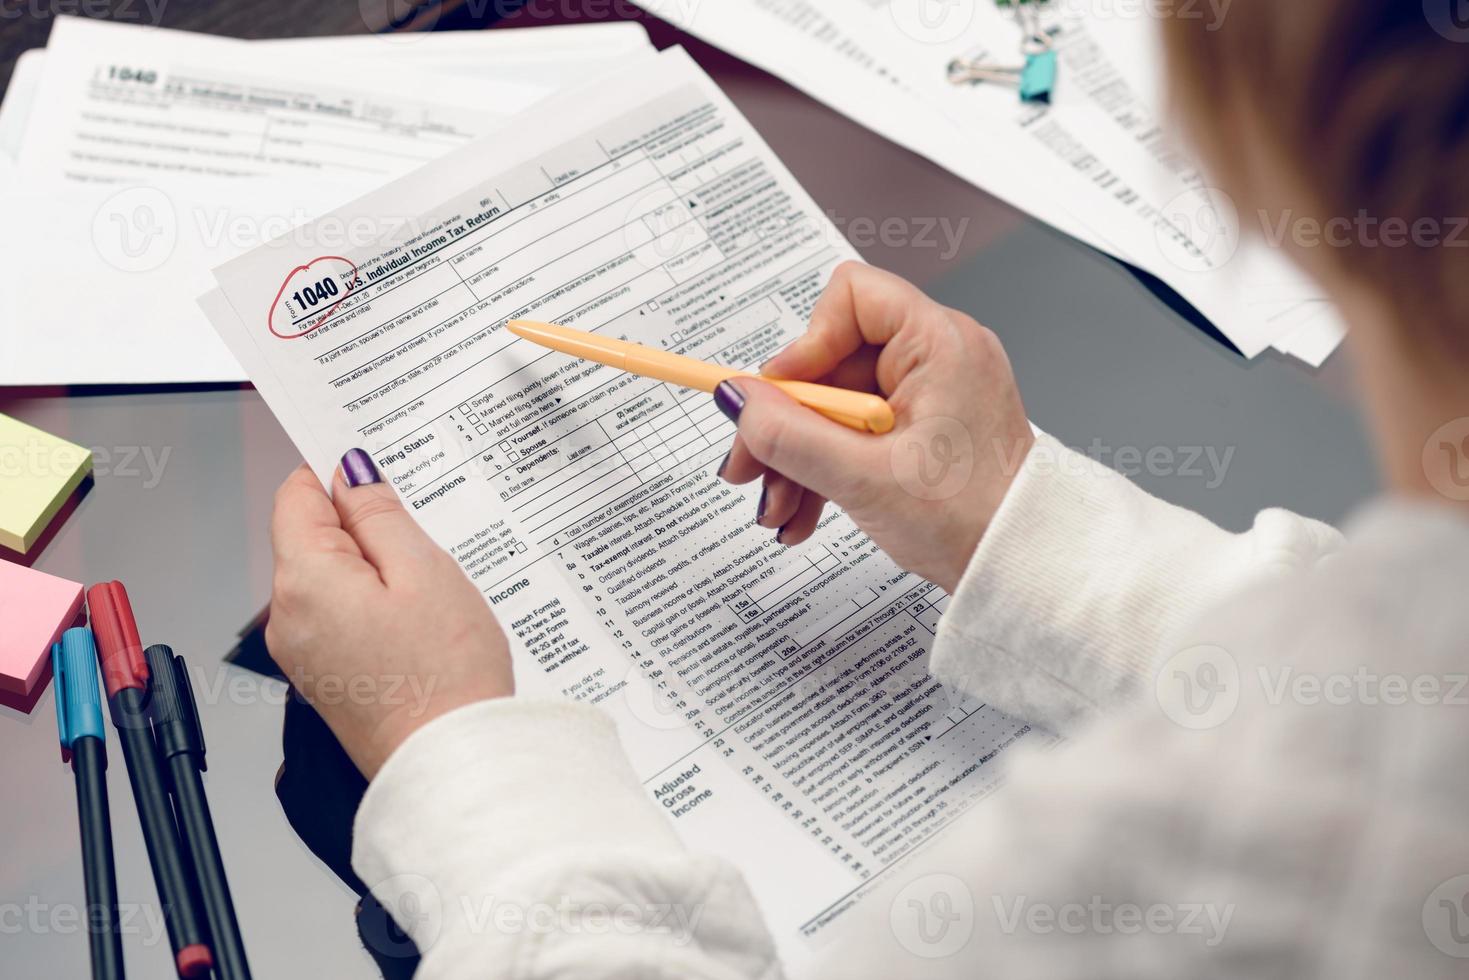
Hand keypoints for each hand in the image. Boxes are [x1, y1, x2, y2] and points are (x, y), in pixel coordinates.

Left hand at [266, 453, 513, 777]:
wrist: (452, 764)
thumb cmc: (445, 676)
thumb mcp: (424, 570)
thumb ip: (379, 514)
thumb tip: (351, 473)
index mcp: (303, 580)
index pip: (296, 495)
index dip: (337, 473)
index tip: (380, 468)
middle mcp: (287, 616)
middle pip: (312, 536)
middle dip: (365, 525)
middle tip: (426, 536)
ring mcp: (302, 651)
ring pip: (331, 576)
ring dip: (376, 568)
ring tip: (429, 587)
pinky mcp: (325, 676)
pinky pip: (341, 615)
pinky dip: (375, 604)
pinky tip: (418, 621)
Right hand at [717, 262, 1033, 592]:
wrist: (1020, 568)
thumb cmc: (974, 521)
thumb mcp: (862, 478)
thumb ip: (789, 436)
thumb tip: (738, 399)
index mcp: (939, 344)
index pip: (851, 298)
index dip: (805, 345)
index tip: (778, 398)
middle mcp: (938, 357)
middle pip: (830, 361)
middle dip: (786, 423)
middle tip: (751, 467)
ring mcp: (931, 395)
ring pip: (836, 404)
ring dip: (798, 456)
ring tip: (779, 509)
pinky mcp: (924, 429)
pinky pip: (856, 432)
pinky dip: (826, 468)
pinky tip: (805, 512)